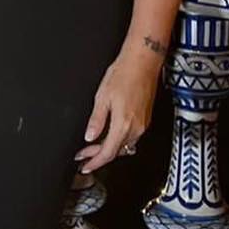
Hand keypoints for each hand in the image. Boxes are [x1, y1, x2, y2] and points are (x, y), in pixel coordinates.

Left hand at [75, 52, 159, 173]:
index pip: (107, 153)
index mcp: (123, 125)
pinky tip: (108, 135)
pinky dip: (118, 140)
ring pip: (124, 145)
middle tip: (83, 156)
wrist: (143, 62)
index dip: (94, 162)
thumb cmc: (124, 74)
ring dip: (109, 148)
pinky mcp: (145, 119)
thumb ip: (97, 120)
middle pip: (116, 152)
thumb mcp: (102, 97)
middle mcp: (136, 128)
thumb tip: (89, 137)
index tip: (84, 166)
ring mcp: (143, 124)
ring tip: (93, 146)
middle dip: (99, 156)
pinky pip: (131, 137)